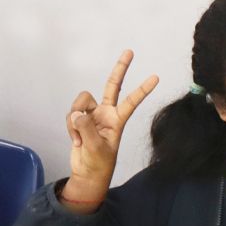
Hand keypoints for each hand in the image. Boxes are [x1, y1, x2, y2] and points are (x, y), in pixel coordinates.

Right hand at [62, 50, 158, 211]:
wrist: (86, 174)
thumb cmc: (98, 164)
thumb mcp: (96, 148)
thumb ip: (86, 128)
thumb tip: (76, 114)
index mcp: (117, 121)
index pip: (132, 101)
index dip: (143, 89)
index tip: (156, 77)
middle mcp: (106, 114)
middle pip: (112, 85)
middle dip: (120, 68)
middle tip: (130, 51)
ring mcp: (92, 115)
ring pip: (80, 102)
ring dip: (75, 118)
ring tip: (79, 137)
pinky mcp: (79, 120)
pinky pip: (70, 114)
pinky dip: (69, 127)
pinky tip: (75, 140)